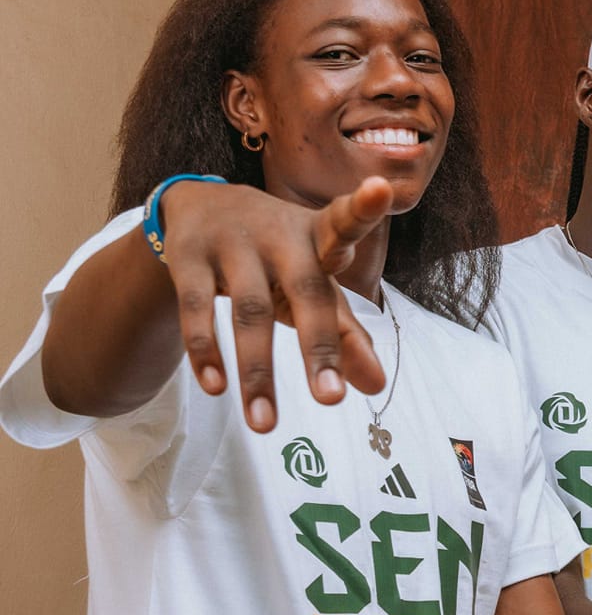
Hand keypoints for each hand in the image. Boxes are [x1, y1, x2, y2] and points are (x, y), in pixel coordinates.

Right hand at [158, 176, 393, 432]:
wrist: (199, 207)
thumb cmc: (278, 257)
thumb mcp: (313, 286)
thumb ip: (346, 335)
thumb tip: (376, 387)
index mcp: (318, 236)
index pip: (345, 222)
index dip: (363, 207)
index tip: (381, 190)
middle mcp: (278, 234)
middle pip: (304, 292)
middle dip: (317, 348)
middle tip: (330, 401)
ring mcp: (231, 242)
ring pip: (248, 312)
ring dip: (256, 373)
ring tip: (265, 424)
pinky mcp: (187, 256)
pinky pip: (197, 309)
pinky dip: (206, 350)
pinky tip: (217, 389)